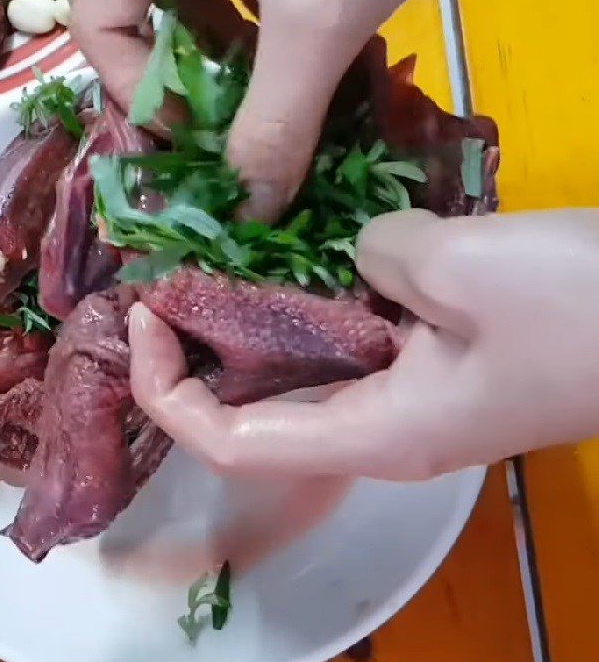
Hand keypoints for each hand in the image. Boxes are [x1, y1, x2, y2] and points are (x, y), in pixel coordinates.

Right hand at [61, 0, 544, 220]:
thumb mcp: (322, 17)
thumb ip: (275, 122)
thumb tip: (249, 210)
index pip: (98, 12)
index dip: (135, 87)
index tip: (194, 131)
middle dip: (150, 50)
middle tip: (195, 92)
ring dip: (199, 34)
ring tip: (248, 75)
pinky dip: (239, 7)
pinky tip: (286, 36)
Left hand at [129, 209, 598, 479]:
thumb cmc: (581, 309)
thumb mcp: (459, 268)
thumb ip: (375, 255)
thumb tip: (355, 252)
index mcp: (373, 434)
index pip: (231, 442)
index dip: (167, 391)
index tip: (139, 319)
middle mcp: (376, 433)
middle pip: (251, 415)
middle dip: (193, 356)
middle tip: (162, 283)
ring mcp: (404, 401)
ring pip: (294, 380)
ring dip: (243, 331)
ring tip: (208, 265)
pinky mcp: (428, 368)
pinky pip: (341, 348)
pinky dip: (300, 311)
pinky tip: (292, 258)